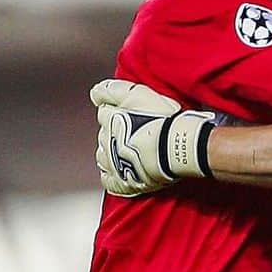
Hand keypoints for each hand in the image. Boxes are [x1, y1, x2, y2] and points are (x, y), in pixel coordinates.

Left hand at [90, 78, 214, 196]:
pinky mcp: (122, 181)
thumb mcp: (138, 93)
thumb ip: (113, 90)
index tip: (129, 111)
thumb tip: (95, 93)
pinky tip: (122, 172)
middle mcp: (107, 141)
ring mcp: (113, 162)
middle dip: (115, 132)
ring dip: (112, 152)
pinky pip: (109, 181)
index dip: (117, 110)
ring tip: (130, 150)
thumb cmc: (162, 121)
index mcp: (110, 119)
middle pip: (104, 134)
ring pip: (103, 156)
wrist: (176, 148)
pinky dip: (112, 177)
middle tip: (135, 130)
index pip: (104, 112)